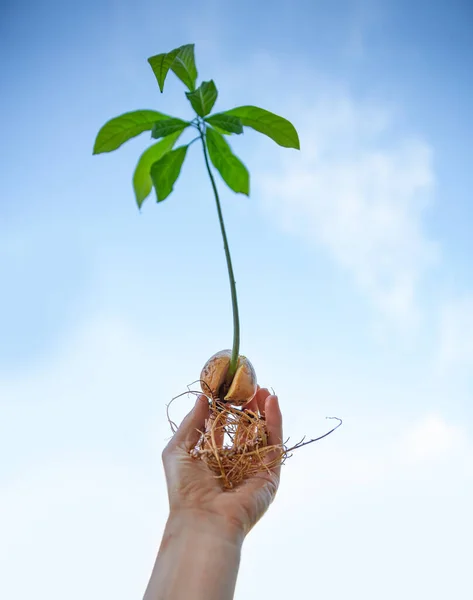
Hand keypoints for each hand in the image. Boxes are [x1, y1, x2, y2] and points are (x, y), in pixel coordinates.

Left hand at [161, 387, 282, 538]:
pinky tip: (272, 402)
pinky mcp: (270, 473)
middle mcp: (235, 463)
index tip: (229, 389)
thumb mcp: (178, 449)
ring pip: (262, 434)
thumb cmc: (185, 489)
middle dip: (248, 407)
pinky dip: (275, 421)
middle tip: (250, 386)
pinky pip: (274, 443)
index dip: (227, 409)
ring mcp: (254, 468)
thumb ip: (191, 422)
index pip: (223, 429)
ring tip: (263, 390)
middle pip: (246, 429)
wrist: (204, 520)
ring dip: (264, 411)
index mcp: (213, 459)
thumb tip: (202, 397)